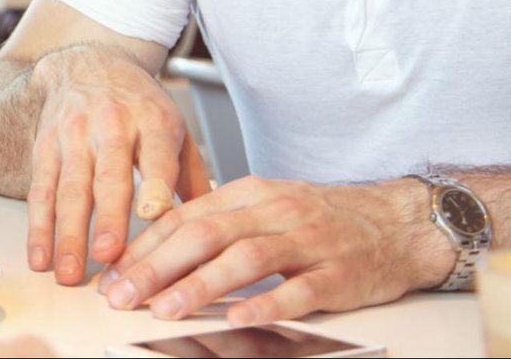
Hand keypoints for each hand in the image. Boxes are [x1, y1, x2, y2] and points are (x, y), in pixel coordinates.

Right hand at [27, 45, 208, 284]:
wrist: (87, 64)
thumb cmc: (139, 106)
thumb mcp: (175, 127)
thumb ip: (191, 177)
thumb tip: (210, 228)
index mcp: (153, 122)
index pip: (155, 155)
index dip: (153, 183)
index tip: (152, 215)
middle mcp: (112, 126)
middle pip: (108, 177)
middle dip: (107, 219)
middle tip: (107, 257)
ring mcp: (74, 136)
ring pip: (69, 188)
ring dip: (67, 233)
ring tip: (67, 272)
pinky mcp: (46, 146)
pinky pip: (41, 190)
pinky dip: (38, 226)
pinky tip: (40, 256)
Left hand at [97, 175, 454, 323]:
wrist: (397, 220)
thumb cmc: (321, 218)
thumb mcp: (264, 207)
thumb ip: (217, 223)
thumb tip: (157, 250)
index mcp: (249, 194)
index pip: (185, 217)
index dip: (145, 246)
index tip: (113, 273)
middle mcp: (274, 211)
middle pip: (205, 235)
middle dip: (157, 266)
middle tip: (123, 294)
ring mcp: (307, 241)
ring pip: (245, 258)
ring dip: (200, 285)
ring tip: (165, 308)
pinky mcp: (338, 272)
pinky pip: (299, 288)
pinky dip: (266, 302)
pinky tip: (239, 316)